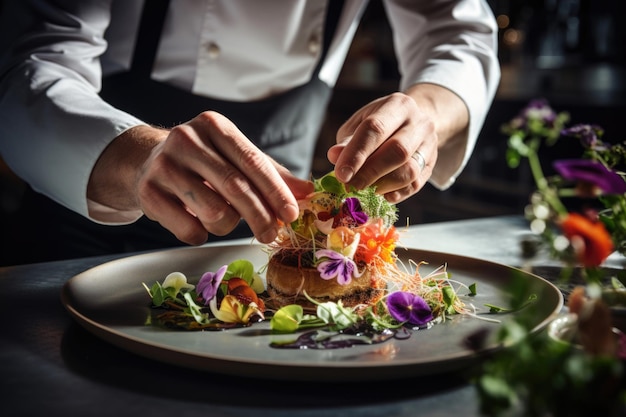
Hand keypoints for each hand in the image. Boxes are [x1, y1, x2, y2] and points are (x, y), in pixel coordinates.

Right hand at [89, 111, 312, 244]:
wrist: (148, 162)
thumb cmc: (204, 161)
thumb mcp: (236, 158)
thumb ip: (272, 174)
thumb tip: (308, 191)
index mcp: (214, 126)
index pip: (253, 161)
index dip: (275, 191)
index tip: (292, 214)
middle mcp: (186, 140)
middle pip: (235, 187)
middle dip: (260, 216)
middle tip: (272, 234)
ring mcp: (163, 166)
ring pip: (213, 211)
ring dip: (228, 225)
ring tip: (225, 218)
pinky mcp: (147, 193)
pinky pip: (189, 229)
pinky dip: (201, 234)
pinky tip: (198, 221)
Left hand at [327, 92, 436, 202]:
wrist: (414, 122)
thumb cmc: (380, 125)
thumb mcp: (359, 125)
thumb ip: (347, 141)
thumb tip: (334, 156)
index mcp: (397, 105)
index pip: (375, 128)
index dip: (356, 154)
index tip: (341, 174)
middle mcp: (418, 122)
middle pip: (397, 150)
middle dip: (371, 172)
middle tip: (351, 186)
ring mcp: (429, 143)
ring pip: (410, 170)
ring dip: (384, 185)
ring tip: (365, 190)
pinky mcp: (431, 163)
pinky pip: (416, 184)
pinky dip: (397, 194)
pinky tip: (382, 195)